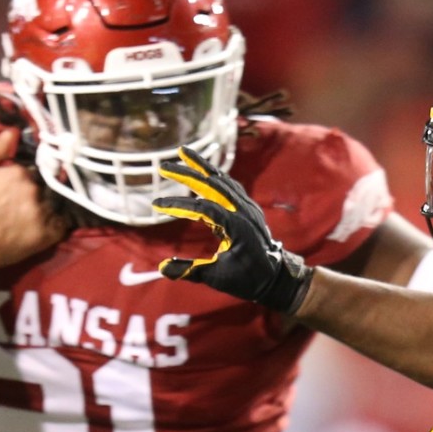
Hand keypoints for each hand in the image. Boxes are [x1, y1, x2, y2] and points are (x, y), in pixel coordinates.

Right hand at [0, 130, 66, 265]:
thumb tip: (12, 133)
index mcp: (20, 173)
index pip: (36, 170)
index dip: (32, 177)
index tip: (24, 186)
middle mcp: (34, 191)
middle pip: (47, 187)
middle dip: (41, 192)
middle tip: (28, 203)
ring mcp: (42, 213)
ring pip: (56, 205)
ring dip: (51, 208)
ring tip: (39, 215)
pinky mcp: (47, 234)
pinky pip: (62, 226)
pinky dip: (57, 225)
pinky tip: (49, 227)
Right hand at [152, 146, 311, 313]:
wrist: (275, 277)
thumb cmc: (247, 279)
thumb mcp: (217, 277)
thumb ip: (190, 271)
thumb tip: (163, 268)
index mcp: (236, 225)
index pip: (202, 208)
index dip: (178, 205)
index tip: (156, 204)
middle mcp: (243, 211)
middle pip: (212, 184)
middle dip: (186, 173)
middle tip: (163, 166)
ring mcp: (248, 207)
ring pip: (223, 179)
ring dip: (202, 166)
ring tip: (183, 151)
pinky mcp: (249, 208)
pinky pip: (231, 186)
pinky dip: (216, 176)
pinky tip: (205, 171)